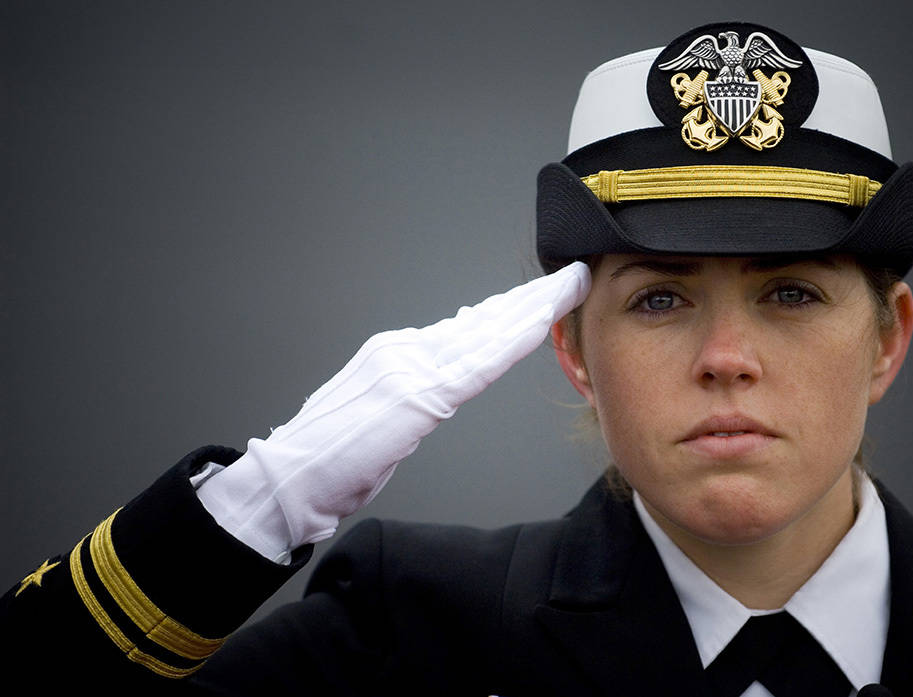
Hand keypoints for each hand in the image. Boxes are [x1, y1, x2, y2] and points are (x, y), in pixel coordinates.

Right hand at [196, 263, 590, 560]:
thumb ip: (412, 394)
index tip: (538, 298)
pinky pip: (480, 364)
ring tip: (565, 287)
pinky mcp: (418, 394)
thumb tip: (443, 383)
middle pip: (482, 320)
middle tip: (566, 277)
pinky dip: (515, 340)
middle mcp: (405, 350)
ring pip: (487, 332)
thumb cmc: (329, 460)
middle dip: (528, 299)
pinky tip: (543, 324)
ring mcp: (411, 366)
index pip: (465, 328)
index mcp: (396, 354)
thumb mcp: (378, 416)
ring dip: (532, 309)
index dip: (506, 311)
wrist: (289, 478)